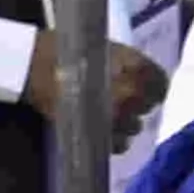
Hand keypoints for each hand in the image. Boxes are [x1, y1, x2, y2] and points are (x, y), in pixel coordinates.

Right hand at [20, 36, 167, 149]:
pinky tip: (101, 125)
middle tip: (120, 95)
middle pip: (148, 106)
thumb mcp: (106, 48)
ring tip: (107, 110)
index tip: (146, 87)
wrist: (33, 66)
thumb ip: (132, 64)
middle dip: (138, 102)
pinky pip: (120, 144)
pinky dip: (113, 137)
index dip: (154, 86)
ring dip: (126, 120)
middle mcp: (130, 94)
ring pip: (135, 127)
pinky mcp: (98, 135)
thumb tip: (147, 79)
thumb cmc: (69, 51)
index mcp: (134, 68)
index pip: (160, 84)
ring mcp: (115, 117)